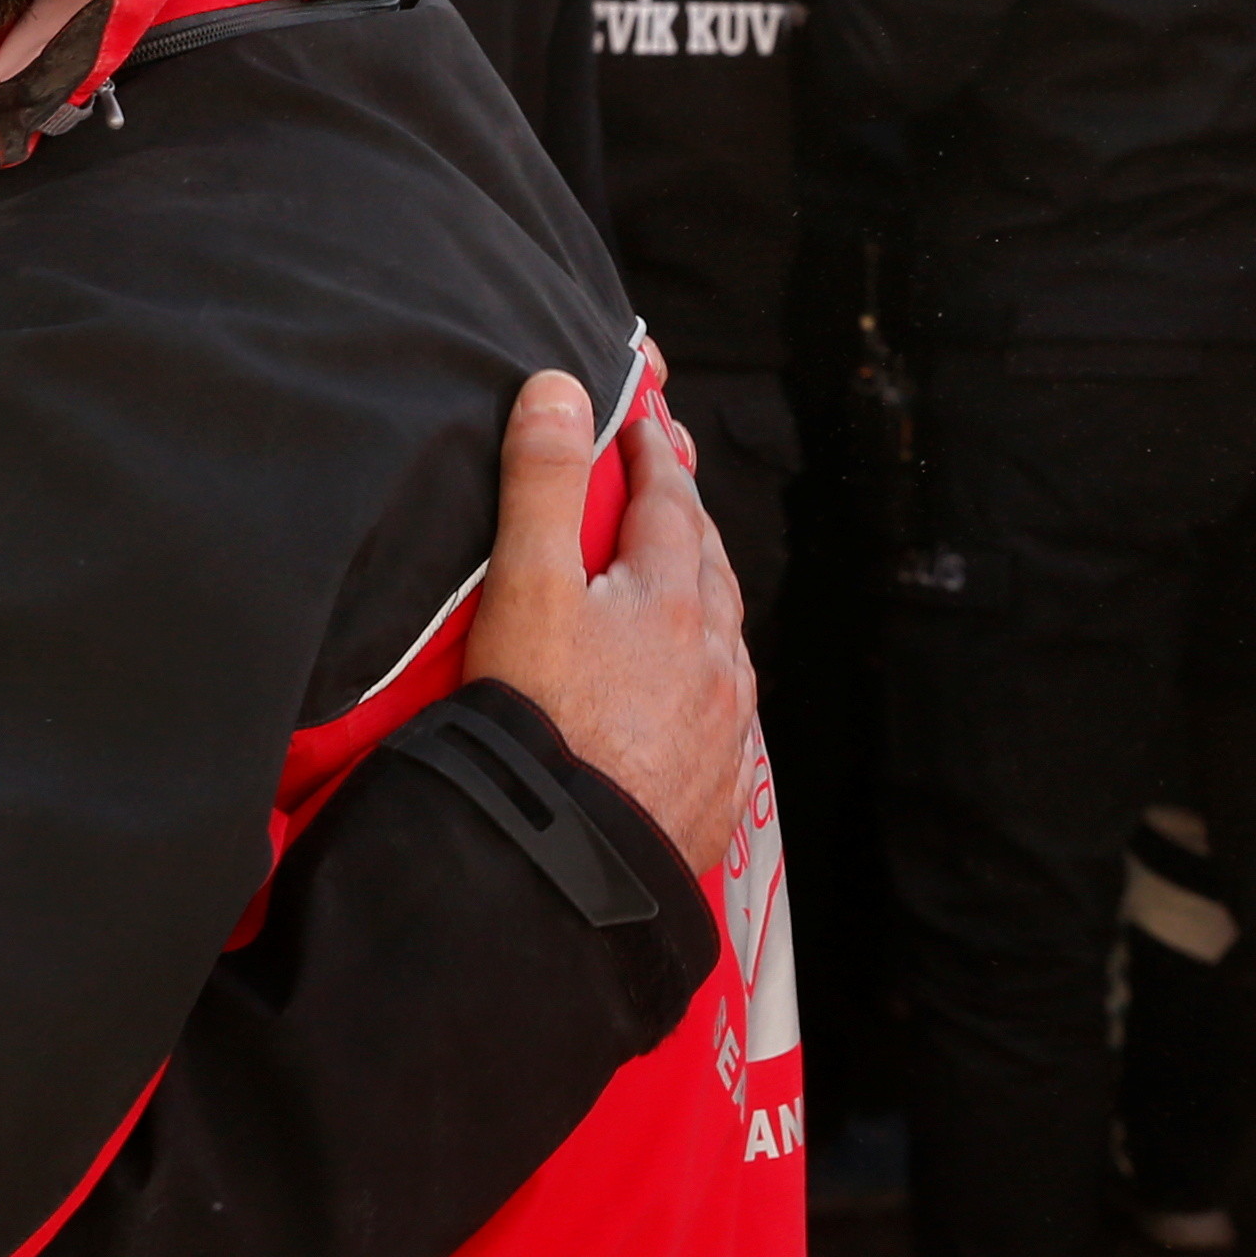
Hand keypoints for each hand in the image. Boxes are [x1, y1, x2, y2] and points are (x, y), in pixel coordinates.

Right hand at [466, 369, 752, 876]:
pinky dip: (709, 681)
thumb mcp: (528, 587)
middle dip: (689, 519)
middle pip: (710, 568)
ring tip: (688, 581)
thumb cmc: (542, 726)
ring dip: (707, 599)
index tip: (643, 420)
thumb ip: (544, 484)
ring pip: (727, 642)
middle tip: (671, 486)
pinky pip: (725, 715)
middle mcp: (714, 660)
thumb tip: (558, 389)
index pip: (670, 504)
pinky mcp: (714, 791)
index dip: (654, 455)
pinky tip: (695, 695)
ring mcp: (722, 730)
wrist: (567, 868)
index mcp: (672, 601)